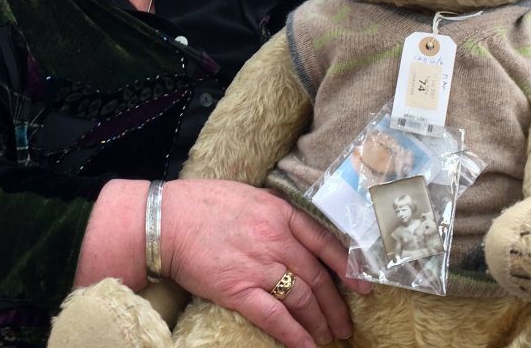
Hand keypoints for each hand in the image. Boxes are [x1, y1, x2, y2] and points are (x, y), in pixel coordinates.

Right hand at [162, 180, 370, 347]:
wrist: (166, 221)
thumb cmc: (204, 204)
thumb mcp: (250, 196)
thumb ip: (277, 213)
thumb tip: (297, 230)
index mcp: (280, 214)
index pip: (326, 242)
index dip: (349, 266)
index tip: (364, 286)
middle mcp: (276, 240)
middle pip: (318, 278)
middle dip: (336, 305)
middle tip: (346, 324)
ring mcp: (258, 266)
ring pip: (302, 300)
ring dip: (320, 323)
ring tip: (329, 337)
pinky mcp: (239, 290)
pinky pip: (275, 318)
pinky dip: (295, 336)